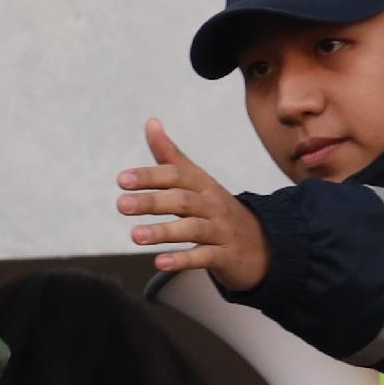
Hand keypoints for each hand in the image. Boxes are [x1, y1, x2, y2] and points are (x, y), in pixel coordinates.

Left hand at [118, 120, 272, 290]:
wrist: (262, 243)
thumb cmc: (216, 209)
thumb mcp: (197, 180)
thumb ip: (170, 156)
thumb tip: (151, 122)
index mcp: (204, 184)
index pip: (177, 175)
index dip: (150, 176)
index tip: (121, 179)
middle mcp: (213, 205)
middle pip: (183, 200)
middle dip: (152, 201)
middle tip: (121, 204)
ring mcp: (222, 231)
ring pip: (193, 229)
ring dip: (163, 232)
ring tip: (135, 236)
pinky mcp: (226, 256)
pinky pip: (205, 257)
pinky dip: (183, 259)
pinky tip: (159, 263)